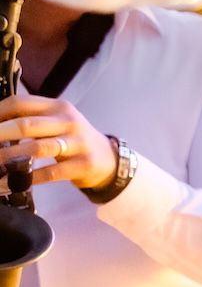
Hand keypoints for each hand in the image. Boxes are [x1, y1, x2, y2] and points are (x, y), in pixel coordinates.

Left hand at [0, 92, 116, 190]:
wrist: (108, 159)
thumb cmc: (72, 139)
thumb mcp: (56, 122)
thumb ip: (30, 120)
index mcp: (57, 107)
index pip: (20, 103)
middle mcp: (68, 121)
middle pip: (26, 124)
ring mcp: (78, 143)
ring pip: (37, 148)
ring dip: (9, 158)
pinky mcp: (83, 164)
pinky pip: (50, 172)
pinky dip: (27, 178)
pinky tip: (10, 183)